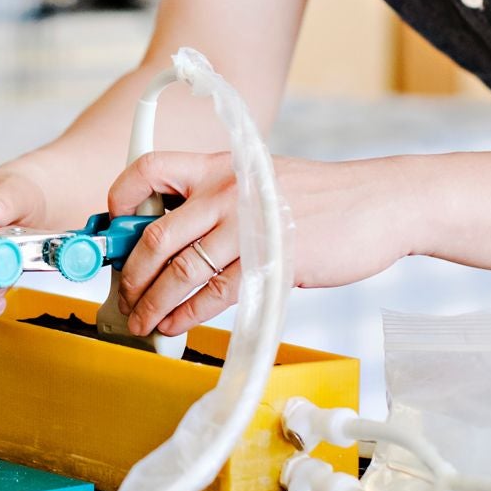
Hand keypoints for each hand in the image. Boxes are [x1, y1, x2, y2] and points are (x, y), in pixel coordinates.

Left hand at [107, 151, 414, 337]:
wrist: (380, 204)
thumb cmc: (322, 197)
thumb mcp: (261, 179)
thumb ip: (220, 198)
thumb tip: (174, 229)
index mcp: (220, 165)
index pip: (150, 168)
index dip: (120, 198)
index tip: (111, 229)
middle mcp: (226, 191)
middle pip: (156, 233)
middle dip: (130, 271)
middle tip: (122, 293)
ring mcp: (247, 228)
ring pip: (180, 270)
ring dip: (153, 302)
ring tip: (141, 319)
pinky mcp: (270, 263)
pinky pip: (215, 294)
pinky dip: (187, 314)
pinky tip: (174, 324)